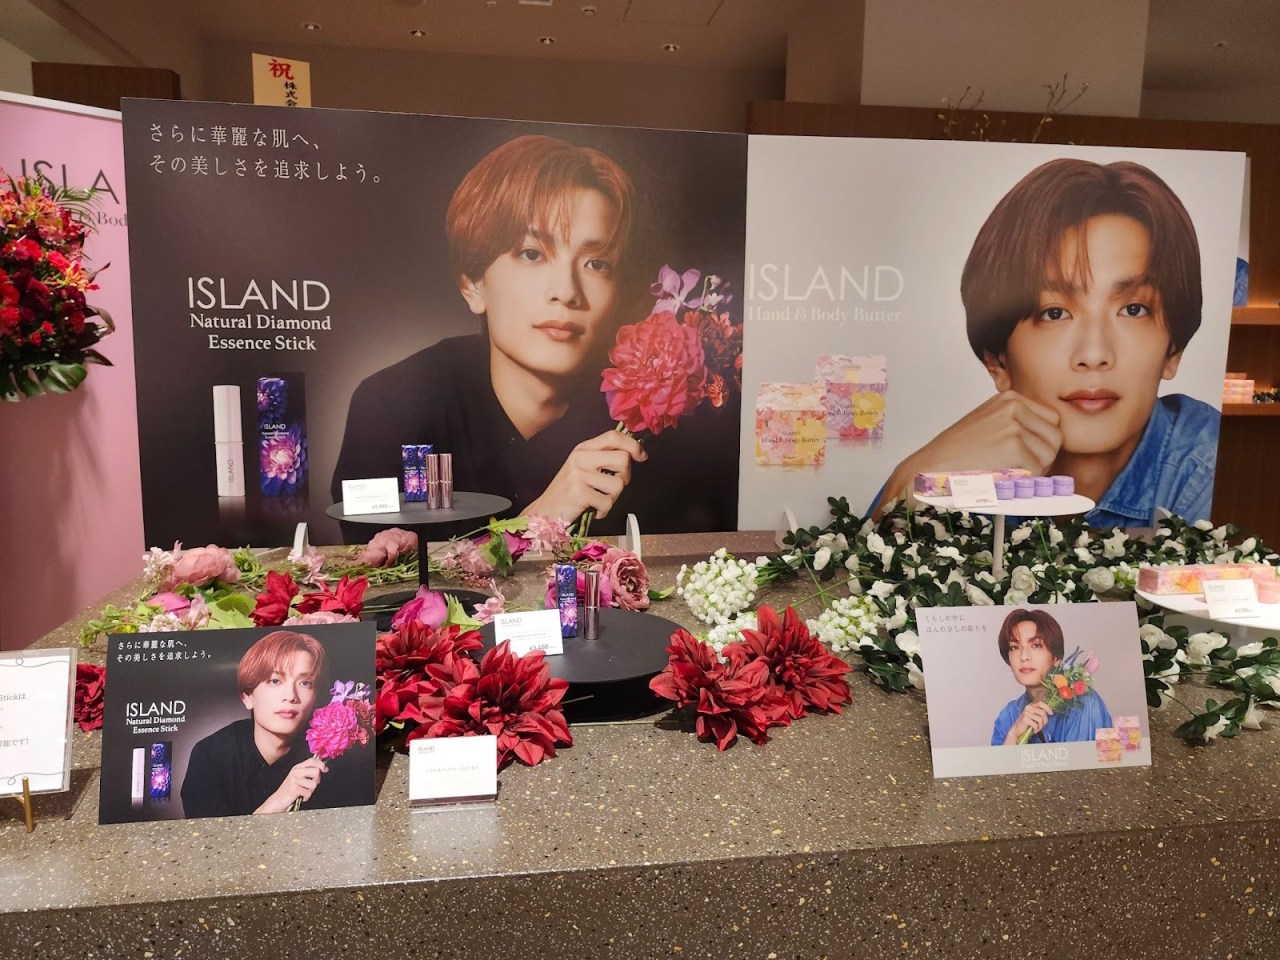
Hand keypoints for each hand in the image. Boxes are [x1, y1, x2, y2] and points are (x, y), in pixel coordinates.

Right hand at [255, 757, 327, 813]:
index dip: (321, 764)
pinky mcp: (294, 789)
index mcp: (297, 767)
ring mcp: (294, 780)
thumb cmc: (290, 790)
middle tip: (311, 785)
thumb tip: (322, 768)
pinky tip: (301, 796)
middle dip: (317, 780)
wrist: (278, 800)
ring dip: (311, 791)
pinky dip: (306, 797)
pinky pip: (308, 793)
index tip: (325, 770)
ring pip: (314, 784)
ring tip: (304, 791)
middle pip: (316, 771)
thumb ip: (308, 771)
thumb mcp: (298, 777)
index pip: (312, 761)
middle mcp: (295, 772)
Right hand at [526, 430, 647, 521]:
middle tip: (614, 486)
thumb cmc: (568, 492)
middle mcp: (580, 458)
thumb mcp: (582, 468)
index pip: (613, 436)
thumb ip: (603, 458)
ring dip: (613, 498)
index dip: (633, 445)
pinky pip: (607, 503)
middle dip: (626, 477)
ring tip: (599, 500)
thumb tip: (633, 454)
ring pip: (618, 485)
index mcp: (583, 448)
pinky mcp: (578, 493)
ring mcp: (578, 475)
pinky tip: (593, 510)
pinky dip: (604, 511)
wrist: (544, 512)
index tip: (642, 456)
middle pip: (623, 459)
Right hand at [875, 390, 1061, 512]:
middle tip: (1017, 469)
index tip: (1027, 456)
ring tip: (1006, 473)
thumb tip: (1052, 440)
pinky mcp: (1014, 445)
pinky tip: (1000, 478)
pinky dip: (1023, 481)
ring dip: (1034, 471)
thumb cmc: (956, 455)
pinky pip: (1037, 470)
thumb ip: (1018, 425)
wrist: (931, 467)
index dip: (1043, 442)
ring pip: (1049, 454)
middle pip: (1055, 436)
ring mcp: (1014, 424)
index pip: (1052, 420)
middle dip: (1042, 457)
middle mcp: (1014, 406)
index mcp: (1009, 398)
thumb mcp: (989, 425)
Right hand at [1005, 700, 1053, 744]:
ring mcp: (1026, 713)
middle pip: (1042, 712)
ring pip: (1040, 719)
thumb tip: (1050, 712)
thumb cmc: (1027, 722)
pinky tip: (1034, 730)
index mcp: (1030, 705)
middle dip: (1045, 720)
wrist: (1017, 729)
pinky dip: (1036, 729)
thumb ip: (1040, 712)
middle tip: (1042, 725)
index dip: (1047, 707)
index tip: (1051, 713)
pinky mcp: (1025, 719)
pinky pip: (1036, 725)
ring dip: (1041, 726)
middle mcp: (1028, 707)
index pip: (1040, 703)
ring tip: (1038, 728)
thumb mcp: (1033, 715)